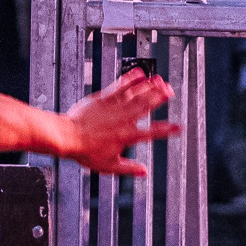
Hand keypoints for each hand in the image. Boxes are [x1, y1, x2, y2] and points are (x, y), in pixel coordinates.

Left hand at [63, 68, 179, 175]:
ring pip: (135, 94)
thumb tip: (144, 172)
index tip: (178, 128)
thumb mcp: (108, 165)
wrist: (67, 136)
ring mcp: (114, 107)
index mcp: (127, 136)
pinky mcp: (103, 98)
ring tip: (160, 80)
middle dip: (159, 97)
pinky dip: (130, 79)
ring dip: (149, 86)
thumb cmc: (85, 152)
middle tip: (171, 91)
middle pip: (145, 106)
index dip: (167, 130)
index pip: (151, 133)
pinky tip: (139, 73)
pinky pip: (120, 86)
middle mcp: (123, 119)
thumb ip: (128, 168)